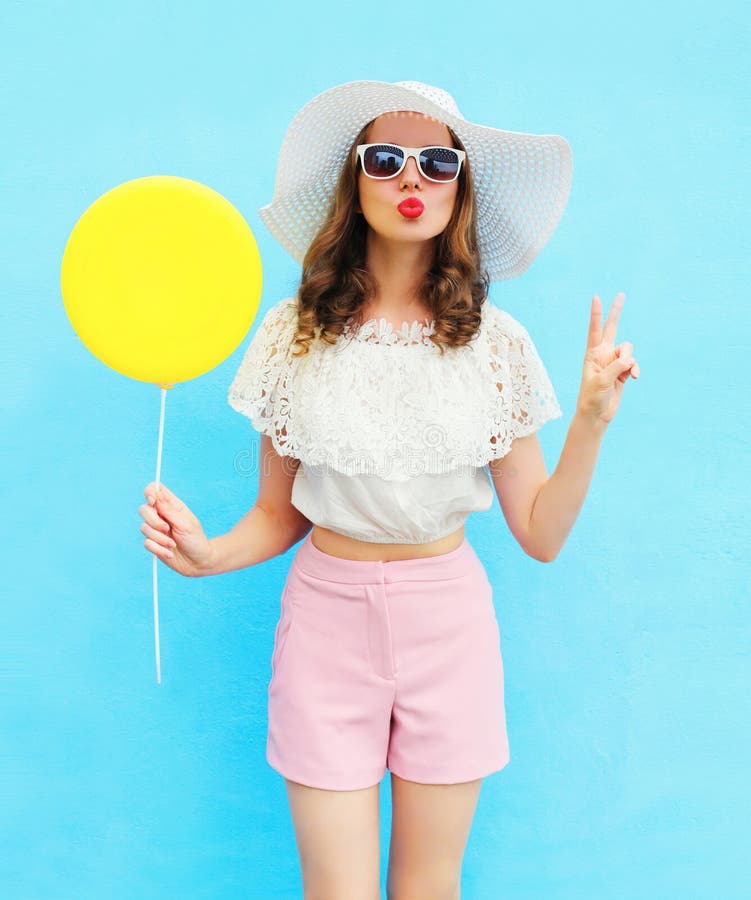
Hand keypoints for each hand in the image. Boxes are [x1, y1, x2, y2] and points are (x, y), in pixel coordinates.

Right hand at [138, 482, 212, 576]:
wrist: (198, 562)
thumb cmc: (196, 540)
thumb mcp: (186, 524)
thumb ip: (169, 511)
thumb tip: (156, 497)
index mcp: (172, 506)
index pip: (154, 490)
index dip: (149, 492)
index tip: (152, 501)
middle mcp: (161, 516)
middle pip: (143, 509)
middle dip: (153, 521)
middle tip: (167, 529)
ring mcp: (156, 530)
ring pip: (144, 528)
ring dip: (159, 538)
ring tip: (173, 545)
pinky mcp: (153, 543)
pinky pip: (146, 543)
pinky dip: (158, 549)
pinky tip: (170, 553)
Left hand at [577, 293, 639, 425]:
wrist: (597, 414)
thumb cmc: (592, 398)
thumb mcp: (602, 382)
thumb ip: (616, 367)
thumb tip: (630, 359)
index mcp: (592, 354)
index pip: (594, 330)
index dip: (596, 314)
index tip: (596, 298)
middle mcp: (603, 354)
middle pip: (611, 328)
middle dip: (616, 312)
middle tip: (621, 294)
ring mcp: (613, 362)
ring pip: (628, 350)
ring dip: (630, 360)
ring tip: (626, 373)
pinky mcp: (623, 371)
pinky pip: (633, 363)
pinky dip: (635, 369)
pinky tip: (634, 378)